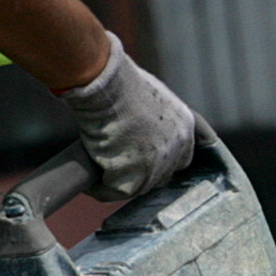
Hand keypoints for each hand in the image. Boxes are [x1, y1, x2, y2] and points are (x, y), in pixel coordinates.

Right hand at [57, 35, 196, 199]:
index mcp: (184, 127)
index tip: (140, 158)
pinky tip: (90, 182)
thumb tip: (136, 125)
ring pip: (138, 186)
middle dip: (139, 173)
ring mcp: (156, 167)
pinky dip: (100, 189)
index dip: (159, 160)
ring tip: (98, 171)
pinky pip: (114, 192)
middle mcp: (177, 149)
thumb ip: (151, 115)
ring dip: (118, 181)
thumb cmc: (120, 83)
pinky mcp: (134, 180)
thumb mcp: (148, 95)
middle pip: (160, 175)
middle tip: (116, 165)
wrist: (106, 87)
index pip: (180, 157)